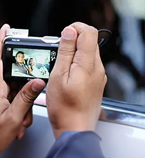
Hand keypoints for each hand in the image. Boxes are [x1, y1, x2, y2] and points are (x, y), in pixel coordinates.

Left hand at [0, 24, 45, 157]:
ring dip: (19, 102)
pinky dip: (14, 105)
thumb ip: (26, 97)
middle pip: (11, 77)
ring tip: (20, 120)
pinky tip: (16, 119)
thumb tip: (37, 82)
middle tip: (26, 107)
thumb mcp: (13, 118)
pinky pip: (6, 95)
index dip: (0, 40)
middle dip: (23, 90)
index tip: (5, 28)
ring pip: (11, 88)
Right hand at [46, 22, 106, 138]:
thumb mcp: (58, 75)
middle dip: (73, 40)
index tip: (63, 36)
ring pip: (88, 52)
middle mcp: (97, 68)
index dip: (75, 28)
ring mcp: (98, 75)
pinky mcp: (96, 82)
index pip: (89, 32)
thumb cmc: (64, 107)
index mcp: (88, 64)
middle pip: (89, 41)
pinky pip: (88, 64)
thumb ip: (65, 51)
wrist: (74, 129)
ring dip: (74, 51)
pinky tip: (66, 73)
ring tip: (60, 64)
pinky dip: (77, 62)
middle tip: (58, 51)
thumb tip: (69, 31)